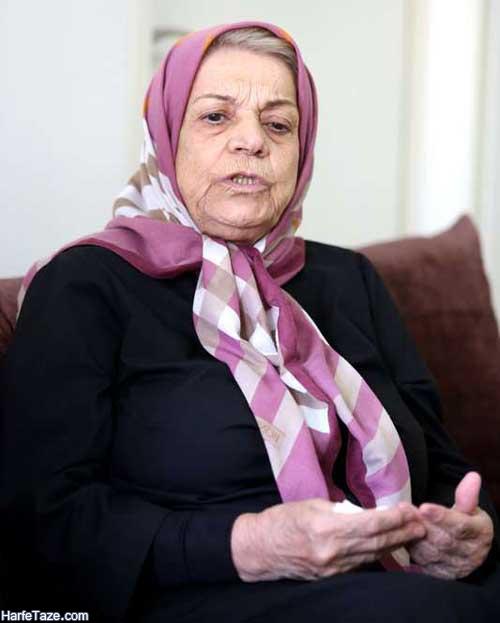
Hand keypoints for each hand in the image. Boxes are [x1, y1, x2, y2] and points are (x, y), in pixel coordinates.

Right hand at [230, 498, 425, 581]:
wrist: (260, 549)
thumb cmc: (283, 520)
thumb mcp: (312, 505)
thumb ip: (340, 510)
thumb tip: (364, 513)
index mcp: (328, 529)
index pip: (371, 523)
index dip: (394, 517)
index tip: (409, 509)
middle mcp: (334, 552)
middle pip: (377, 542)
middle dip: (402, 532)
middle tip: (422, 523)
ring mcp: (334, 568)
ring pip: (372, 555)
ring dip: (395, 545)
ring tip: (413, 534)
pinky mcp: (332, 576)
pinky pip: (360, 564)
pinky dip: (377, 555)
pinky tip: (389, 548)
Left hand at [408, 472, 493, 578]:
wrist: (467, 548)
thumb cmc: (466, 521)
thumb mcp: (469, 508)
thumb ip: (466, 495)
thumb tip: (472, 476)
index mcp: (480, 533)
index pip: (460, 526)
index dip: (441, 517)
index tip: (424, 507)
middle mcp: (470, 553)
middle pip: (443, 540)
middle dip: (421, 523)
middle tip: (403, 509)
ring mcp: (455, 566)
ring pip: (430, 552)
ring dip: (413, 535)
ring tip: (400, 519)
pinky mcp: (441, 574)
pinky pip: (422, 562)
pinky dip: (411, 548)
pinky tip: (402, 533)